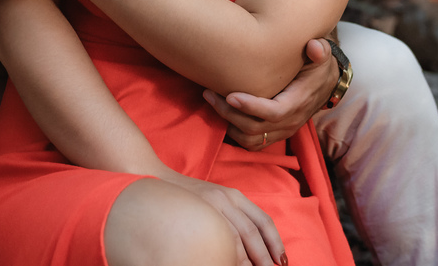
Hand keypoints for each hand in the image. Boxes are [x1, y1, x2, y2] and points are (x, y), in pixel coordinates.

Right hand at [157, 168, 286, 265]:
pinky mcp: (195, 212)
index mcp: (235, 196)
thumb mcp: (216, 201)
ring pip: (235, 238)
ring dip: (246, 260)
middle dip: (263, 256)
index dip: (275, 242)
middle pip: (251, 232)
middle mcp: (226, 198)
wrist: (156, 180)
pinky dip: (226, 254)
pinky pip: (216, 238)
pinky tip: (227, 262)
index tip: (281, 261)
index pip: (262, 221)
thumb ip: (234, 217)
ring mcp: (209, 205)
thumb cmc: (189, 197)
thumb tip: (251, 247)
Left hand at [208, 37, 336, 150]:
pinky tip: (221, 113)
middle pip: (255, 128)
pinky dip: (234, 133)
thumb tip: (313, 46)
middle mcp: (290, 121)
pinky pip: (252, 143)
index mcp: (299, 102)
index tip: (230, 95)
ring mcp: (282, 130)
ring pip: (250, 139)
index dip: (251, 107)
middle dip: (229, 113)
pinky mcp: (274, 133)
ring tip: (211, 101)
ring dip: (228, 123)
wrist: (326, 85)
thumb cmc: (317, 67)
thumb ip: (319, 50)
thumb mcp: (322, 55)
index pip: (274, 112)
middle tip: (209, 93)